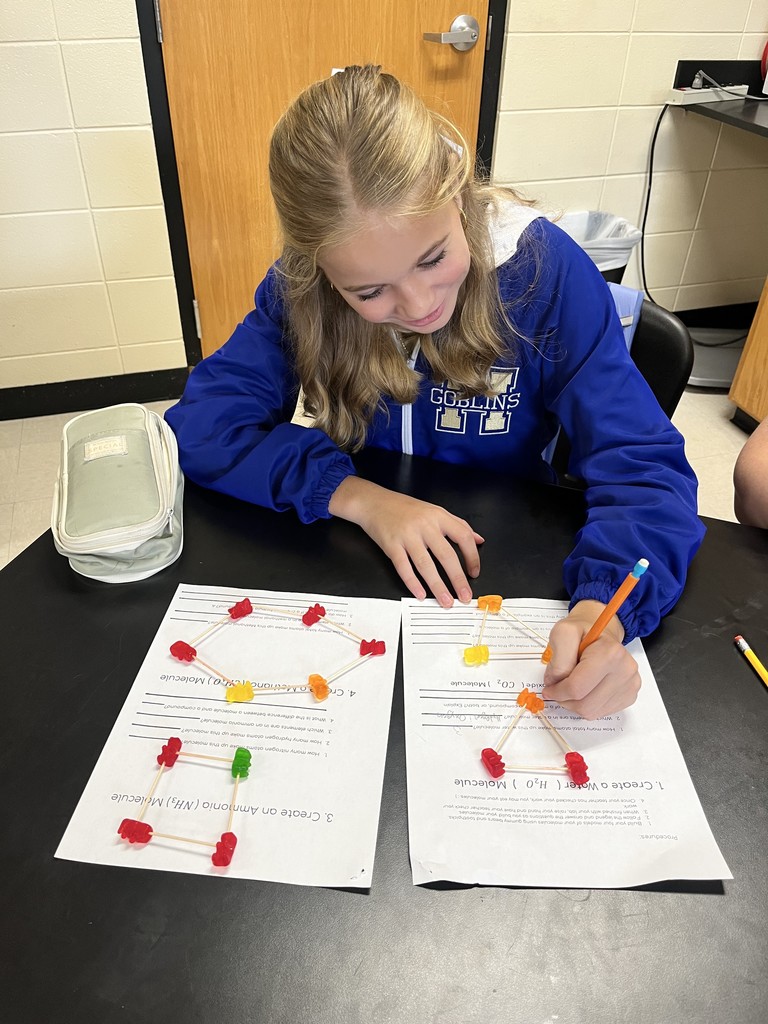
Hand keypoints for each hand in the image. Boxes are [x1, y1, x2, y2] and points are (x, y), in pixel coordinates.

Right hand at [328, 476, 482, 606]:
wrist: (373, 502)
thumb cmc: (404, 508)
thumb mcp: (434, 511)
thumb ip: (457, 524)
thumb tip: (479, 540)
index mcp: (438, 516)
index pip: (463, 537)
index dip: (472, 557)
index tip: (474, 573)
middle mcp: (424, 525)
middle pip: (446, 555)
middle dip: (457, 579)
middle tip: (464, 596)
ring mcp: (407, 535)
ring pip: (425, 564)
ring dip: (437, 586)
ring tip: (445, 601)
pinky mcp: (391, 545)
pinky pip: (403, 567)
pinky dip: (412, 582)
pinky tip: (420, 594)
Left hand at [541, 600, 640, 718]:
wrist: (601, 632)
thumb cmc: (583, 632)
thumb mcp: (562, 633)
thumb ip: (558, 659)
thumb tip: (555, 683)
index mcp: (610, 653)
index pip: (577, 688)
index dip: (557, 692)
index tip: (549, 688)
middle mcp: (625, 670)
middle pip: (585, 705)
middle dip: (565, 700)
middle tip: (557, 688)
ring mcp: (630, 684)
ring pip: (592, 712)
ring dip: (575, 704)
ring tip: (572, 685)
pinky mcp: (630, 695)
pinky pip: (601, 712)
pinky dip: (587, 705)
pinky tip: (586, 689)